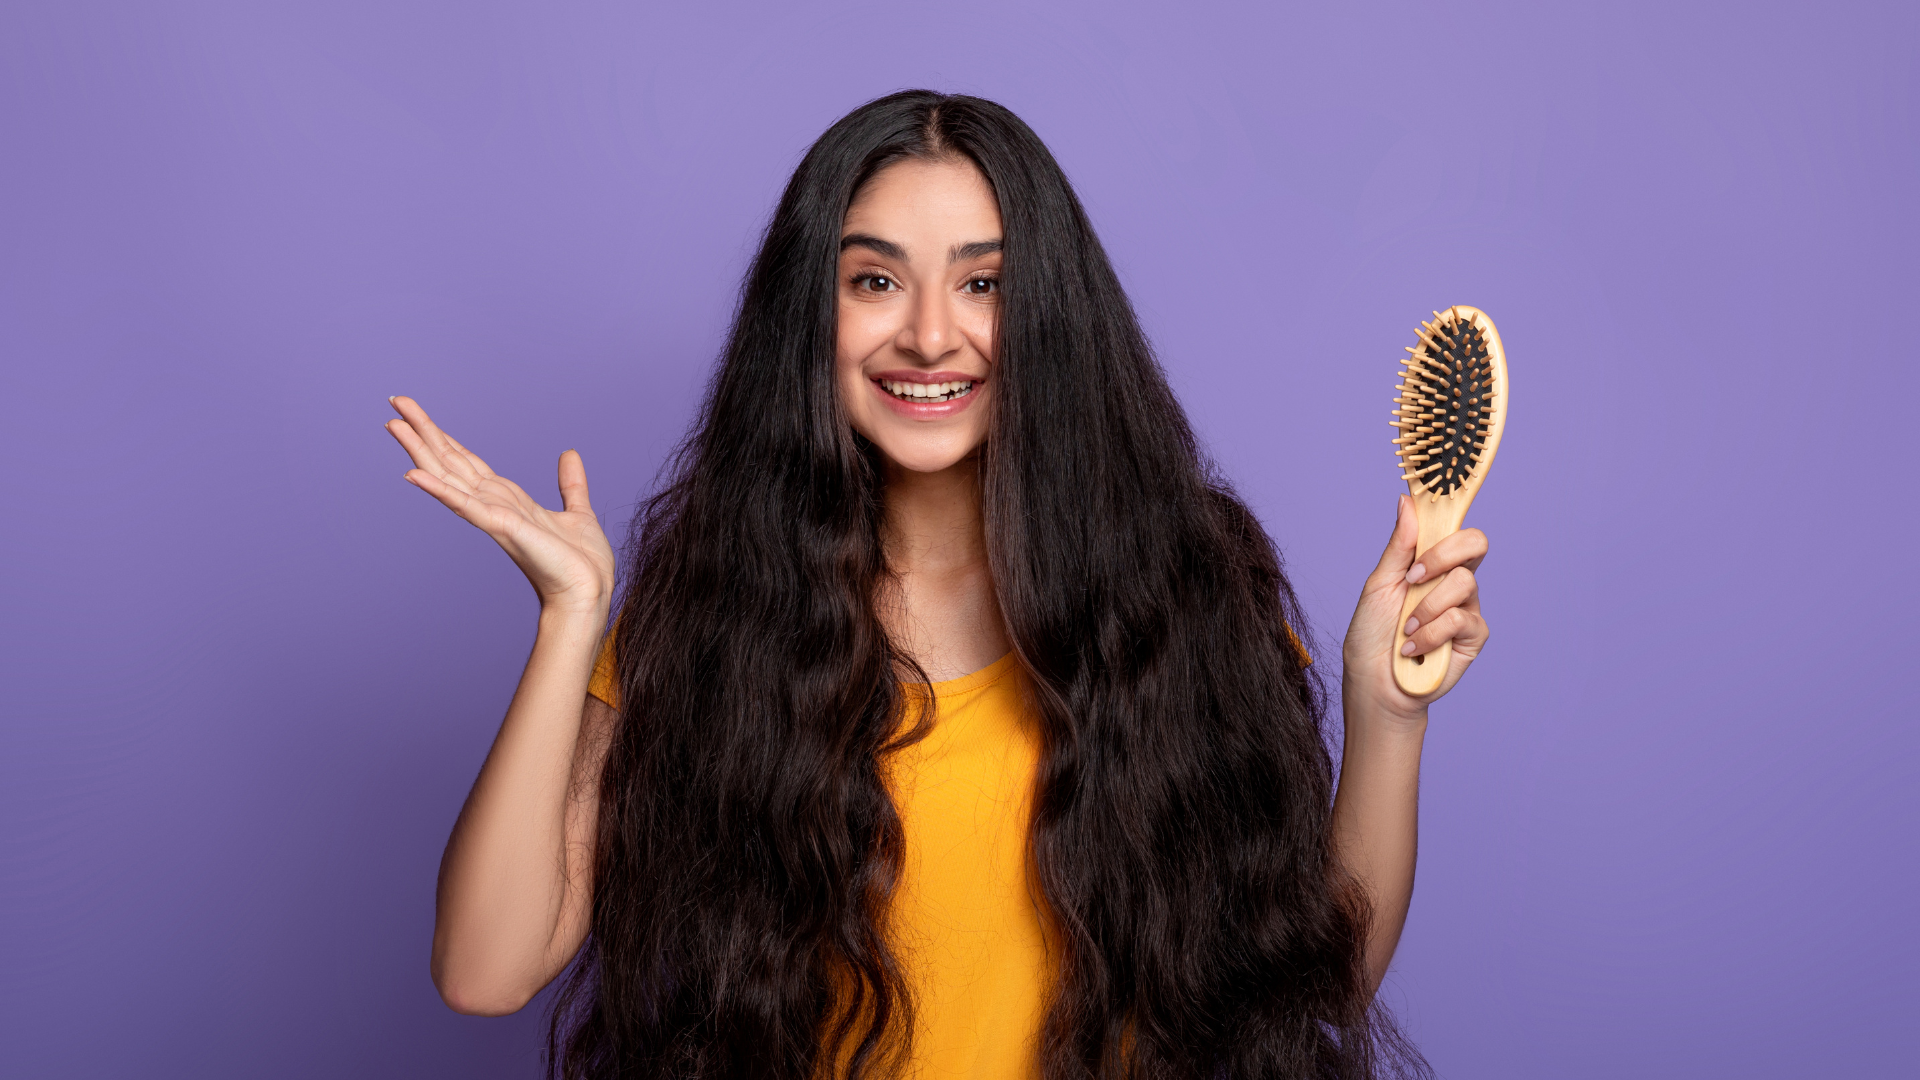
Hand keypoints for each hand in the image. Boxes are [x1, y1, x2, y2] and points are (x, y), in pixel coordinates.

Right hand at [385, 396, 614, 615]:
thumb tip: (569, 454)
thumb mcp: (577, 512)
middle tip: (395, 402)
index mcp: (508, 500)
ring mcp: (493, 516)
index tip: (418, 415)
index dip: (443, 437)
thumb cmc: (580, 564)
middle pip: (450, 461)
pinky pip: (465, 505)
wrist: (589, 593)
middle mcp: (494, 505)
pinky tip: (413, 474)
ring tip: (394, 424)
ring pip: (448, 476)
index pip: (467, 461)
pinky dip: (439, 489)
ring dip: (420, 450)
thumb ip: (570, 484)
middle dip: (423, 432)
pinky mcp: (502, 528)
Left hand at [1341, 495, 1488, 721]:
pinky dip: (1430, 634)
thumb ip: (1399, 546)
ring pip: (1464, 583)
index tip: (1434, 498)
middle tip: (1413, 577)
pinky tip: (1413, 648)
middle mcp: (1453, 581)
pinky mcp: (1473, 636)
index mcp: (1431, 563)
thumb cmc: (1372, 633)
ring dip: (1426, 607)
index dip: (1450, 511)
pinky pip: (1460, 619)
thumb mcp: (1379, 584)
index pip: (1453, 527)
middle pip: (1476, 543)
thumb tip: (1406, 501)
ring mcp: (1467, 607)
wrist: (1374, 682)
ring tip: (1405, 628)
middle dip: (1442, 556)